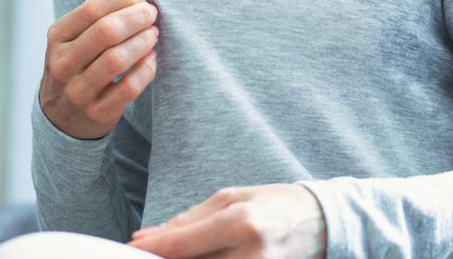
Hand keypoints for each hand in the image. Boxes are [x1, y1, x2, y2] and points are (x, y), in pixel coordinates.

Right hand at [38, 0, 159, 139]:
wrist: (60, 117)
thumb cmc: (77, 64)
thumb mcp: (74, 38)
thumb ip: (99, 14)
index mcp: (57, 38)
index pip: (92, 9)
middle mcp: (63, 64)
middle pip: (106, 32)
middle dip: (136, 17)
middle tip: (152, 13)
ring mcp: (78, 91)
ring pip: (117, 59)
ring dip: (143, 42)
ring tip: (153, 33)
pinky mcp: (97, 113)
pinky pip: (129, 87)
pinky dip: (146, 69)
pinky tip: (151, 58)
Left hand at [127, 183, 326, 258]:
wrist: (322, 222)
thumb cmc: (275, 204)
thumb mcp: (232, 198)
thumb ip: (189, 220)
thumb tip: (148, 236)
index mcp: (241, 223)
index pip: (182, 245)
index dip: (150, 250)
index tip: (130, 248)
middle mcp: (250, 254)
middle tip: (147, 254)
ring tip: (177, 254)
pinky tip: (200, 258)